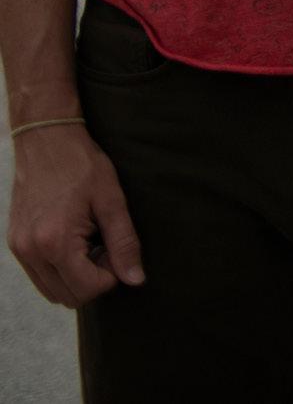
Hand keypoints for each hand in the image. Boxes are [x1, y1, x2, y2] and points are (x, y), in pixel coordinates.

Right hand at [8, 123, 143, 307]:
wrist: (46, 137)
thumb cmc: (81, 163)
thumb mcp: (111, 199)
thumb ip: (124, 242)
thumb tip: (136, 280)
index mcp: (55, 242)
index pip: (87, 290)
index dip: (110, 275)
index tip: (115, 247)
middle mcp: (31, 251)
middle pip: (68, 297)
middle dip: (93, 278)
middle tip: (103, 243)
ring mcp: (20, 249)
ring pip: (52, 291)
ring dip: (75, 276)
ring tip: (88, 240)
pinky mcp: (15, 243)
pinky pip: (39, 275)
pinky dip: (59, 268)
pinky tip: (72, 238)